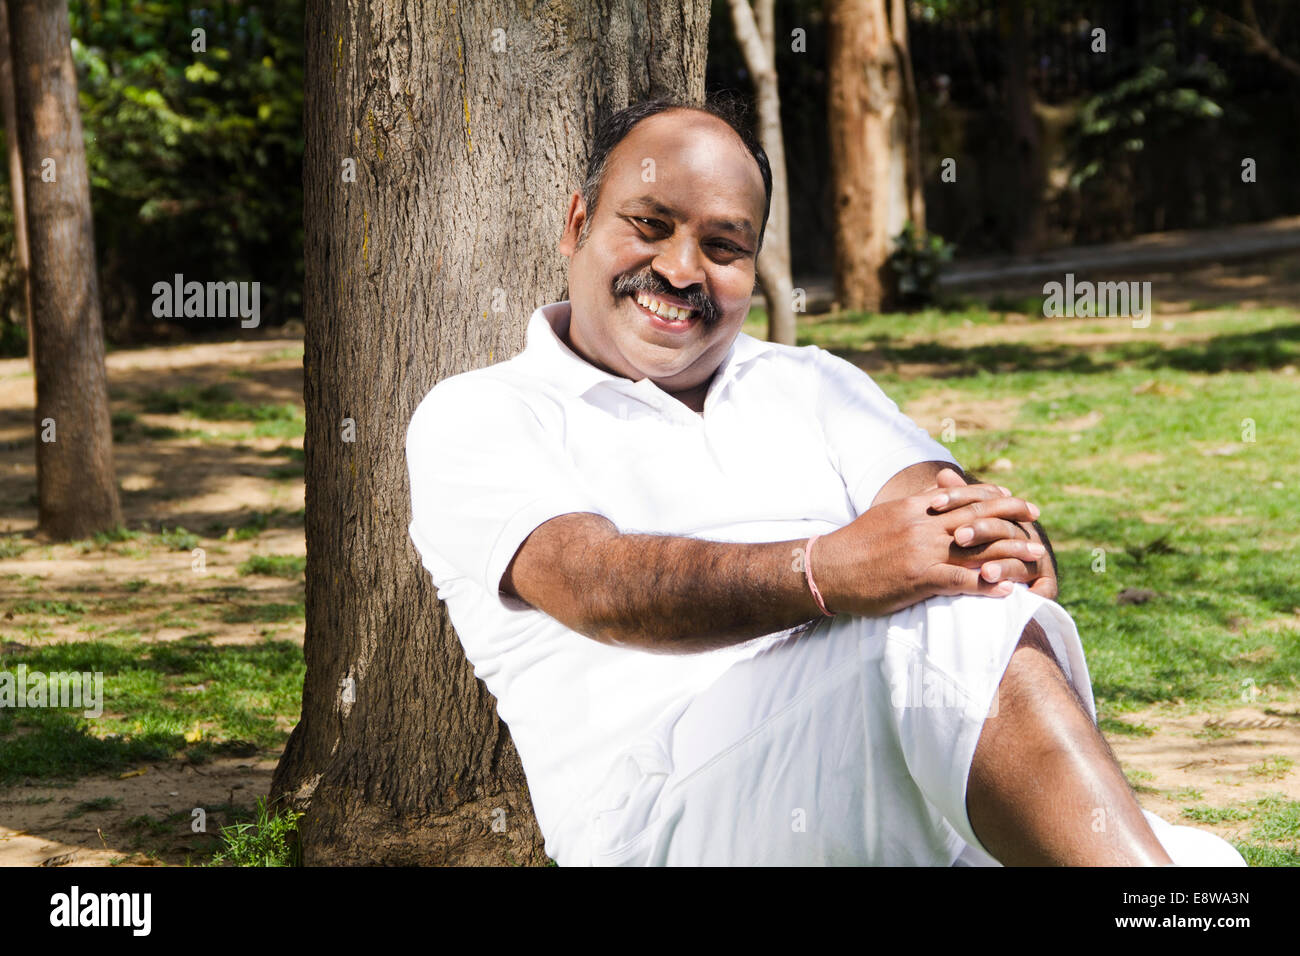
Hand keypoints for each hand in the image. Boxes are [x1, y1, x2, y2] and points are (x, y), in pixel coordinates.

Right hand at [813, 480, 1044, 616]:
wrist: (827, 570)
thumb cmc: (854, 545)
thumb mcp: (885, 515)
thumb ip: (915, 506)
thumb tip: (937, 497)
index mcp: (916, 507)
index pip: (963, 496)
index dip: (993, 497)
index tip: (1016, 500)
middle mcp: (923, 524)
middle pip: (977, 517)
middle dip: (1012, 517)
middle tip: (1037, 519)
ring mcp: (922, 551)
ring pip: (976, 548)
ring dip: (1010, 553)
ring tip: (1035, 557)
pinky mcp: (918, 578)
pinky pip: (960, 580)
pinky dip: (986, 584)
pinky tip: (1007, 590)